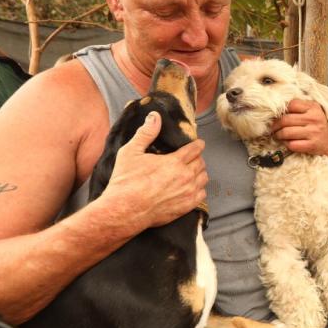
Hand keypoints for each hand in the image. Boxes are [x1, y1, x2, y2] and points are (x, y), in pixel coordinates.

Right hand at [100, 112, 207, 232]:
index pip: (195, 149)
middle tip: (192, 158)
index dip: (198, 144)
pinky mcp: (186, 207)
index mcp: (175, 162)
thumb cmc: (126, 182)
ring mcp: (187, 193)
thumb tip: (154, 116)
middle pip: (201, 163)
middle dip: (198, 158)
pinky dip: (199, 190)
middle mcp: (185, 177)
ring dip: (200, 173)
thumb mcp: (131, 152)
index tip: (198, 143)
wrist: (124, 210)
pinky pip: (201, 195)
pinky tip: (192, 188)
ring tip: (193, 172)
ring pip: (203, 179)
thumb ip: (146, 133)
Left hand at [272, 99, 327, 160]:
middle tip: (273, 128)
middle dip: (275, 125)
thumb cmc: (318, 125)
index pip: (291, 105)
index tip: (277, 115)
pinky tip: (288, 142)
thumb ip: (300, 107)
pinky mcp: (312, 145)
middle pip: (285, 120)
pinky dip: (286, 144)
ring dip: (278, 135)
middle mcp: (314, 119)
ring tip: (278, 135)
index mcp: (314, 107)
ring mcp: (314, 132)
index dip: (282, 110)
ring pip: (286, 132)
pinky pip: (292, 144)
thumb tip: (277, 109)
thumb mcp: (313, 111)